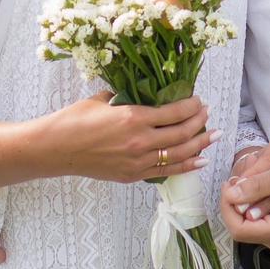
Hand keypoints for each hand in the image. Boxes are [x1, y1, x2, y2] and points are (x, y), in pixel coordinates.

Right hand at [41, 91, 210, 182]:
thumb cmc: (75, 119)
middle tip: (208, 114)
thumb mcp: (103, 99)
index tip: (199, 100)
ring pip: (179, 154)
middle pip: (181, 133)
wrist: (55, 148)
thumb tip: (147, 93)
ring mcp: (137, 162)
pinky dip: (186, 165)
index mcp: (133, 117)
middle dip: (200, 122)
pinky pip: (166, 171)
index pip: (174, 112)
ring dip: (200, 144)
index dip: (191, 106)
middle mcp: (139, 141)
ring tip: (214, 136)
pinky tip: (199, 160)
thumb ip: (128, 97)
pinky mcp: (132, 175)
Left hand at [218, 156, 269, 260]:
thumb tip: (231, 194)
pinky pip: (267, 232)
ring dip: (253, 208)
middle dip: (242, 204)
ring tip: (268, 188)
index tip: (228, 187)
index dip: (228, 208)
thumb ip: (257, 184)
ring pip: (255, 231)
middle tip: (246, 181)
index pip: (240, 230)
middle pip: (246, 230)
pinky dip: (264, 214)